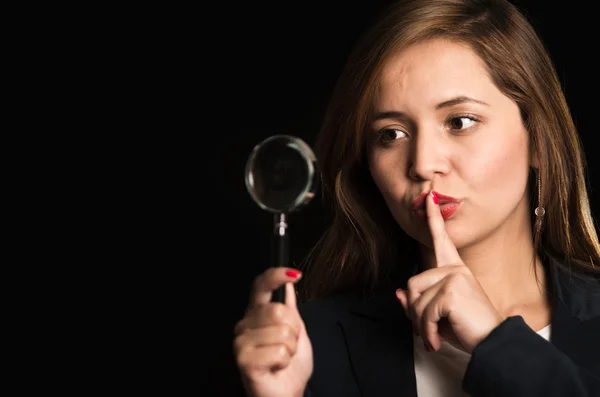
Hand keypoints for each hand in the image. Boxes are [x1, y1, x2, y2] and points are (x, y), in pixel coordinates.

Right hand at [233, 267, 312, 396]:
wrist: (288, 393)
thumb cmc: (290, 365)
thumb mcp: (297, 331)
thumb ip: (290, 307)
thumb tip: (288, 284)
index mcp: (257, 313)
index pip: (261, 286)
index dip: (276, 276)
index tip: (295, 274)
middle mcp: (245, 324)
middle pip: (279, 311)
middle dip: (294, 330)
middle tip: (288, 345)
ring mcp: (241, 341)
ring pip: (282, 331)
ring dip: (291, 348)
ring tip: (282, 358)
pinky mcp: (243, 359)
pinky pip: (278, 350)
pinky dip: (285, 361)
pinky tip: (276, 367)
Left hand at [396, 190, 503, 352]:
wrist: (493, 345)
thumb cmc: (468, 330)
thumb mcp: (437, 316)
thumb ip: (418, 303)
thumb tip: (399, 293)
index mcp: (455, 270)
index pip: (441, 241)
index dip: (434, 219)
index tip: (429, 198)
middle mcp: (455, 269)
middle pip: (413, 284)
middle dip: (415, 312)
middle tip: (429, 330)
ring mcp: (454, 277)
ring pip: (415, 300)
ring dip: (421, 325)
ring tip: (435, 336)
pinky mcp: (452, 290)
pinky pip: (424, 311)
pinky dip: (427, 331)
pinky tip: (437, 340)